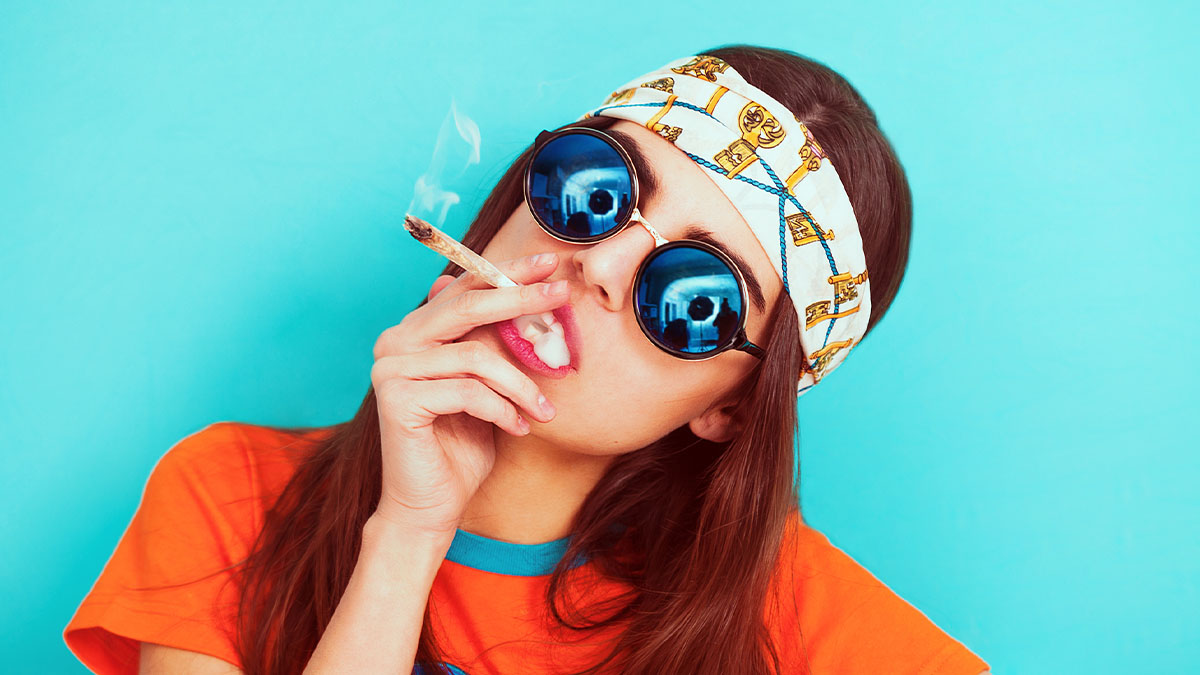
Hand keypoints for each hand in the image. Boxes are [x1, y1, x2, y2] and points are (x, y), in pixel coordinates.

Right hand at [368, 252, 567, 538]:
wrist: (430, 506)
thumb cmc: (461, 445)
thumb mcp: (488, 385)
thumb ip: (494, 342)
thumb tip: (526, 291)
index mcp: (415, 331)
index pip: (463, 288)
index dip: (506, 271)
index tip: (548, 263)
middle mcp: (396, 342)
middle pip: (466, 305)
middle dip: (519, 298)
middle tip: (561, 295)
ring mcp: (391, 368)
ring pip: (475, 355)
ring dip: (521, 384)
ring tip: (544, 410)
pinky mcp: (397, 399)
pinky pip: (468, 391)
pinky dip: (502, 409)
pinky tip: (518, 428)